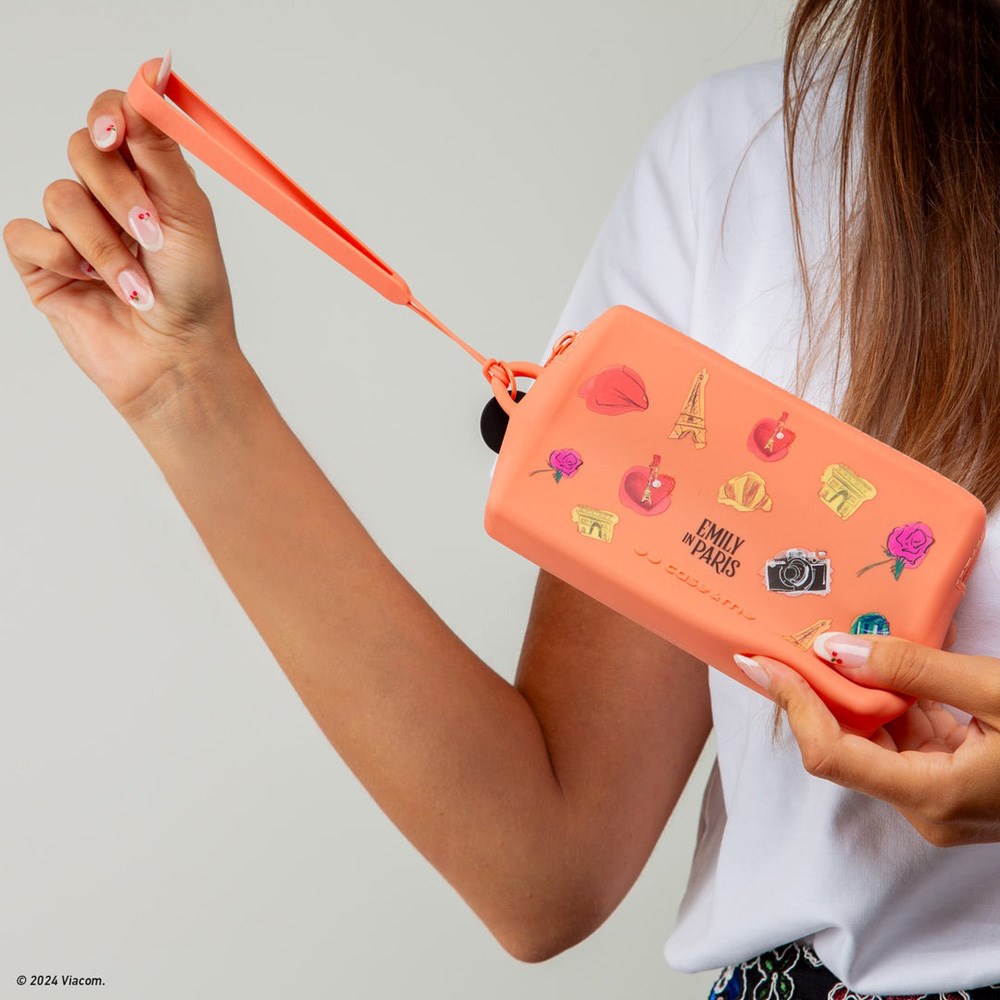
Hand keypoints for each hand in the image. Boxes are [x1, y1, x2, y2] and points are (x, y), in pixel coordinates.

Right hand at [3, 52, 243, 425]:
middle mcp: (108, 197)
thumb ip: (161, 150)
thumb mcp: (188, 215)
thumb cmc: (194, 295)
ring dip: (102, 245)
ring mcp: (72, 229)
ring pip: (59, 196)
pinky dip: (61, 258)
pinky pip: (25, 234)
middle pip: (83, 149)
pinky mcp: (42, 263)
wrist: (176, 359)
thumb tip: (150, 79)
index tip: (117, 133)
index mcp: (149, 178)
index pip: (116, 118)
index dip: (111, 115)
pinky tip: (90, 285)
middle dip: (118, 193)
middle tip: (150, 234)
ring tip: (136, 284)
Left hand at [735, 627, 999, 846]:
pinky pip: (906, 740)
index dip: (791, 705)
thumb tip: (837, 648)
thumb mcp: (999, 692)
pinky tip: (885, 663)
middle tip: (786, 638)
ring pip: (874, 742)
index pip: (828, 755)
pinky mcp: (956, 783)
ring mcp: (941, 800)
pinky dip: (891, 702)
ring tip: (828, 640)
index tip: (763, 660)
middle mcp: (926, 809)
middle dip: (815, 693)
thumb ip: (915, 670)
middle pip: (844, 747)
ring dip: (852, 694)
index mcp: (930, 796)